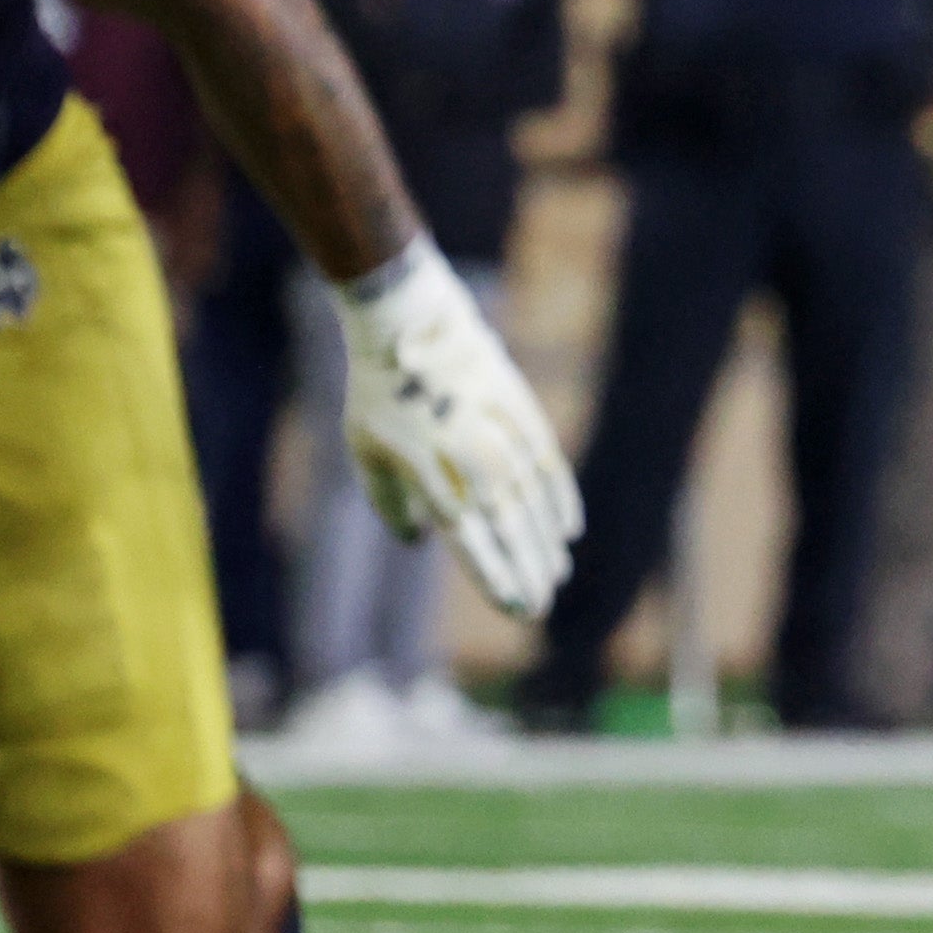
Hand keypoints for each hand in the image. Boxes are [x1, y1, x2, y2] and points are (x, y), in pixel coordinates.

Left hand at [336, 240, 581, 620]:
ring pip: (533, 504)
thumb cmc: (379, 394)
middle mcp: (472, 462)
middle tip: (537, 607)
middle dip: (526, 573)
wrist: (412, 325)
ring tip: (554, 575)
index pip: (471, 543)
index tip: (513, 607)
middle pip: (509, 530)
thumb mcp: (365, 452)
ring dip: (545, 545)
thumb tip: (419, 542)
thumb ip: (389, 503)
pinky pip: (549, 465)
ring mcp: (501, 436)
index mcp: (431, 477)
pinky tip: (567, 529)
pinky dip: (559, 500)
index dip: (494, 578)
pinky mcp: (522, 412)